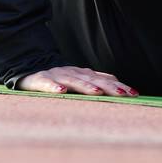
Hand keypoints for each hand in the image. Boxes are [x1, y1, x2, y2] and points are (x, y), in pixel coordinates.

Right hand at [17, 66, 138, 95]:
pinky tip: (61, 91)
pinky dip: (53, 87)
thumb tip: (119, 85)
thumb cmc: (56, 78)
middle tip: (123, 94)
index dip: (119, 86)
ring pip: (72, 80)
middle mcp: (71, 72)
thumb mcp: (77, 79)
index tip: (134, 94)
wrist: (27, 68)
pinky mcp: (39, 79)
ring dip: (85, 86)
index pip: (104, 79)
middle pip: (92, 79)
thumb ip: (95, 81)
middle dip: (108, 87)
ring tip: (97, 92)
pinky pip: (47, 84)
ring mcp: (55, 75)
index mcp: (82, 73)